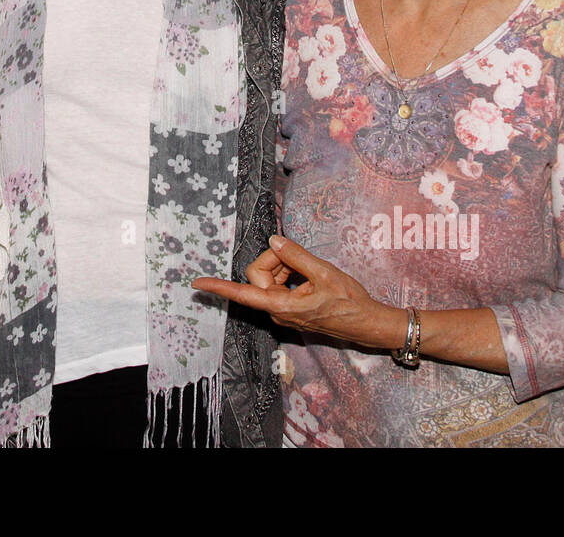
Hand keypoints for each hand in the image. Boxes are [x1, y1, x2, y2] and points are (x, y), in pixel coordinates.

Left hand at [192, 235, 402, 347]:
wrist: (366, 323)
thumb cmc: (349, 301)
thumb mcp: (324, 273)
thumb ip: (296, 256)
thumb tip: (274, 241)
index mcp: (282, 306)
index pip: (244, 294)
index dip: (219, 288)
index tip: (197, 285)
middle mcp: (277, 311)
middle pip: (259, 277)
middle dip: (275, 261)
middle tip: (300, 259)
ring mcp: (283, 311)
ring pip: (270, 279)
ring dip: (285, 267)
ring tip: (310, 270)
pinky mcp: (290, 309)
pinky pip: (280, 286)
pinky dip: (290, 275)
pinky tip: (309, 275)